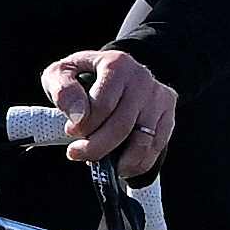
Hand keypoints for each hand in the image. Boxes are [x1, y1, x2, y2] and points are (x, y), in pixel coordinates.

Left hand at [44, 43, 179, 179]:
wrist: (113, 74)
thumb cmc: (81, 78)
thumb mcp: (61, 74)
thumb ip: (62, 90)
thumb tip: (78, 116)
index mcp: (117, 64)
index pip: (102, 105)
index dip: (84, 125)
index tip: (71, 131)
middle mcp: (142, 78)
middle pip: (122, 126)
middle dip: (96, 147)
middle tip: (77, 153)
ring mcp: (158, 98)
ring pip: (142, 142)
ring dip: (118, 161)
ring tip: (98, 162)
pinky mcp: (168, 115)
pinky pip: (156, 148)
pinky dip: (137, 164)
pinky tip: (119, 165)